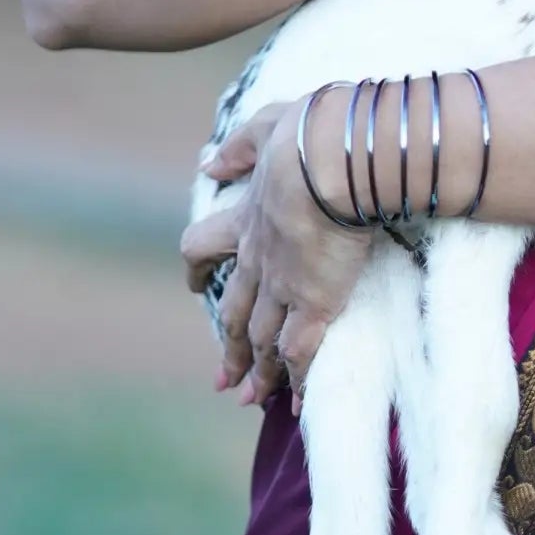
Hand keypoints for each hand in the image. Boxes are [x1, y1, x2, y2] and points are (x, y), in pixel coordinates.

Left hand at [180, 97, 369, 408]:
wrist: (338, 159)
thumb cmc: (312, 134)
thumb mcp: (267, 127)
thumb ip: (238, 148)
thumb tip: (206, 165)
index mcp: (245, 218)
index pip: (202, 248)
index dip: (198, 268)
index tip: (196, 283)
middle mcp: (258, 260)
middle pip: (232, 313)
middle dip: (227, 348)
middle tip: (220, 380)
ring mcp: (285, 286)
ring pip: (261, 340)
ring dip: (255, 373)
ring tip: (249, 400)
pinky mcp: (316, 304)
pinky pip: (300, 353)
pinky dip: (296, 381)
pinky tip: (296, 407)